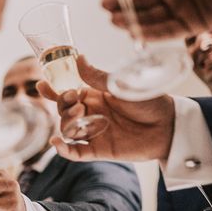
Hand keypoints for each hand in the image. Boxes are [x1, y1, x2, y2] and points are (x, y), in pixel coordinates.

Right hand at [39, 56, 174, 162]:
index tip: (42, 85)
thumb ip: (97, 77)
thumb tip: (79, 58)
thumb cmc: (150, 101)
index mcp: (95, 96)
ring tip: (78, 115)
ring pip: (67, 130)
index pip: (67, 94)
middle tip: (74, 101)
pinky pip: (76, 152)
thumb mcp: (121, 85)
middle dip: (63, 105)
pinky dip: (64, 149)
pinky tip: (57, 142)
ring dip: (66, 123)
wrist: (170, 125)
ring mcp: (94, 133)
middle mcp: (92, 114)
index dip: (53, 91)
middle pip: (64, 112)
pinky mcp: (99, 150)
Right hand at [100, 0, 211, 39]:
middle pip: (143, 3)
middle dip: (123, 6)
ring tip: (113, 19)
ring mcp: (183, 8)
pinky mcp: (194, 24)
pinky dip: (151, 33)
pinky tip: (134, 32)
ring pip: (152, 19)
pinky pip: (168, 32)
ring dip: (132, 20)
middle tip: (104, 7)